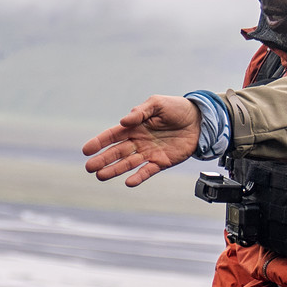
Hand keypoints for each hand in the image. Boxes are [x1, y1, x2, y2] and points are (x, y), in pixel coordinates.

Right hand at [84, 95, 201, 186]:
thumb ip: (140, 112)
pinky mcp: (161, 162)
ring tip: (100, 176)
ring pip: (128, 163)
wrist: (200, 120)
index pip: (113, 135)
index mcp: (134, 126)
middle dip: (102, 159)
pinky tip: (128, 182)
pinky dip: (138, 177)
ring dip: (114, 170)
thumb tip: (124, 121)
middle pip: (117, 152)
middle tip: (89, 167)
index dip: (99, 142)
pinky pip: (147, 171)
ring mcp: (149, 153)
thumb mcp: (157, 104)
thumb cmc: (176, 108)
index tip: (86, 150)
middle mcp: (138, 141)